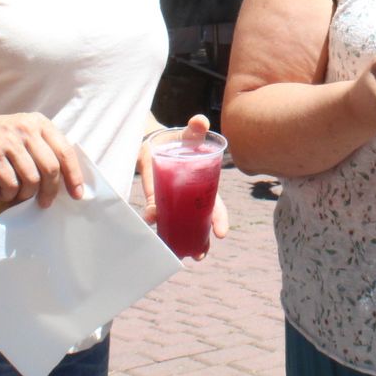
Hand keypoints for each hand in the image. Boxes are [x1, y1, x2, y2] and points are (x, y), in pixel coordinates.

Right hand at [0, 108, 84, 207]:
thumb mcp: (22, 132)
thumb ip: (42, 147)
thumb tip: (65, 179)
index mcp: (40, 123)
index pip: (65, 151)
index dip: (73, 176)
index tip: (77, 195)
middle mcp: (27, 129)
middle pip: (51, 169)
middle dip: (51, 191)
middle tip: (45, 203)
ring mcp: (9, 141)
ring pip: (32, 179)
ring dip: (26, 195)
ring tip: (19, 197)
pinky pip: (10, 183)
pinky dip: (9, 194)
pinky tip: (3, 194)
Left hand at [137, 114, 229, 259]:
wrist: (155, 142)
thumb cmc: (178, 139)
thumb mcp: (188, 134)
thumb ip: (195, 128)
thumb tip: (200, 121)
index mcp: (204, 185)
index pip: (215, 206)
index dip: (220, 220)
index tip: (221, 234)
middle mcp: (191, 197)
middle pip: (200, 223)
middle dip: (202, 240)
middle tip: (200, 255)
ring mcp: (174, 201)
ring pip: (181, 225)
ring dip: (182, 240)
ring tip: (182, 254)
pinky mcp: (158, 201)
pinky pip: (160, 217)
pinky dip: (157, 223)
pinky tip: (155, 230)